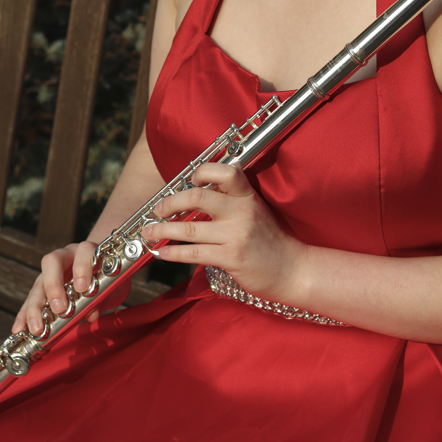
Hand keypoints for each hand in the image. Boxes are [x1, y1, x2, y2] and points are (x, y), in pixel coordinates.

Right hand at [11, 240, 104, 335]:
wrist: (101, 269)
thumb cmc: (107, 276)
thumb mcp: (112, 286)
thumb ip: (103, 298)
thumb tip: (91, 314)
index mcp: (86, 251)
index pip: (83, 251)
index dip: (82, 267)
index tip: (83, 287)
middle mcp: (66, 257)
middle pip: (52, 262)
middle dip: (53, 286)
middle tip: (59, 309)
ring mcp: (51, 272)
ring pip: (38, 283)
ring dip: (35, 306)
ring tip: (37, 328)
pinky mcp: (41, 287)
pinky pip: (29, 299)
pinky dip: (24, 314)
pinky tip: (20, 328)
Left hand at [142, 161, 306, 302]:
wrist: (292, 270)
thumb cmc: (270, 241)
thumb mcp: (255, 211)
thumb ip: (231, 201)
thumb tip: (196, 195)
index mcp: (248, 196)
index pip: (225, 171)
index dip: (202, 172)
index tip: (187, 180)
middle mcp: (242, 211)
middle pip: (197, 197)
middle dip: (170, 203)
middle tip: (157, 209)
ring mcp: (236, 234)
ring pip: (189, 228)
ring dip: (163, 230)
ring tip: (149, 231)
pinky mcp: (231, 257)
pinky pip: (193, 253)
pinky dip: (172, 252)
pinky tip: (162, 252)